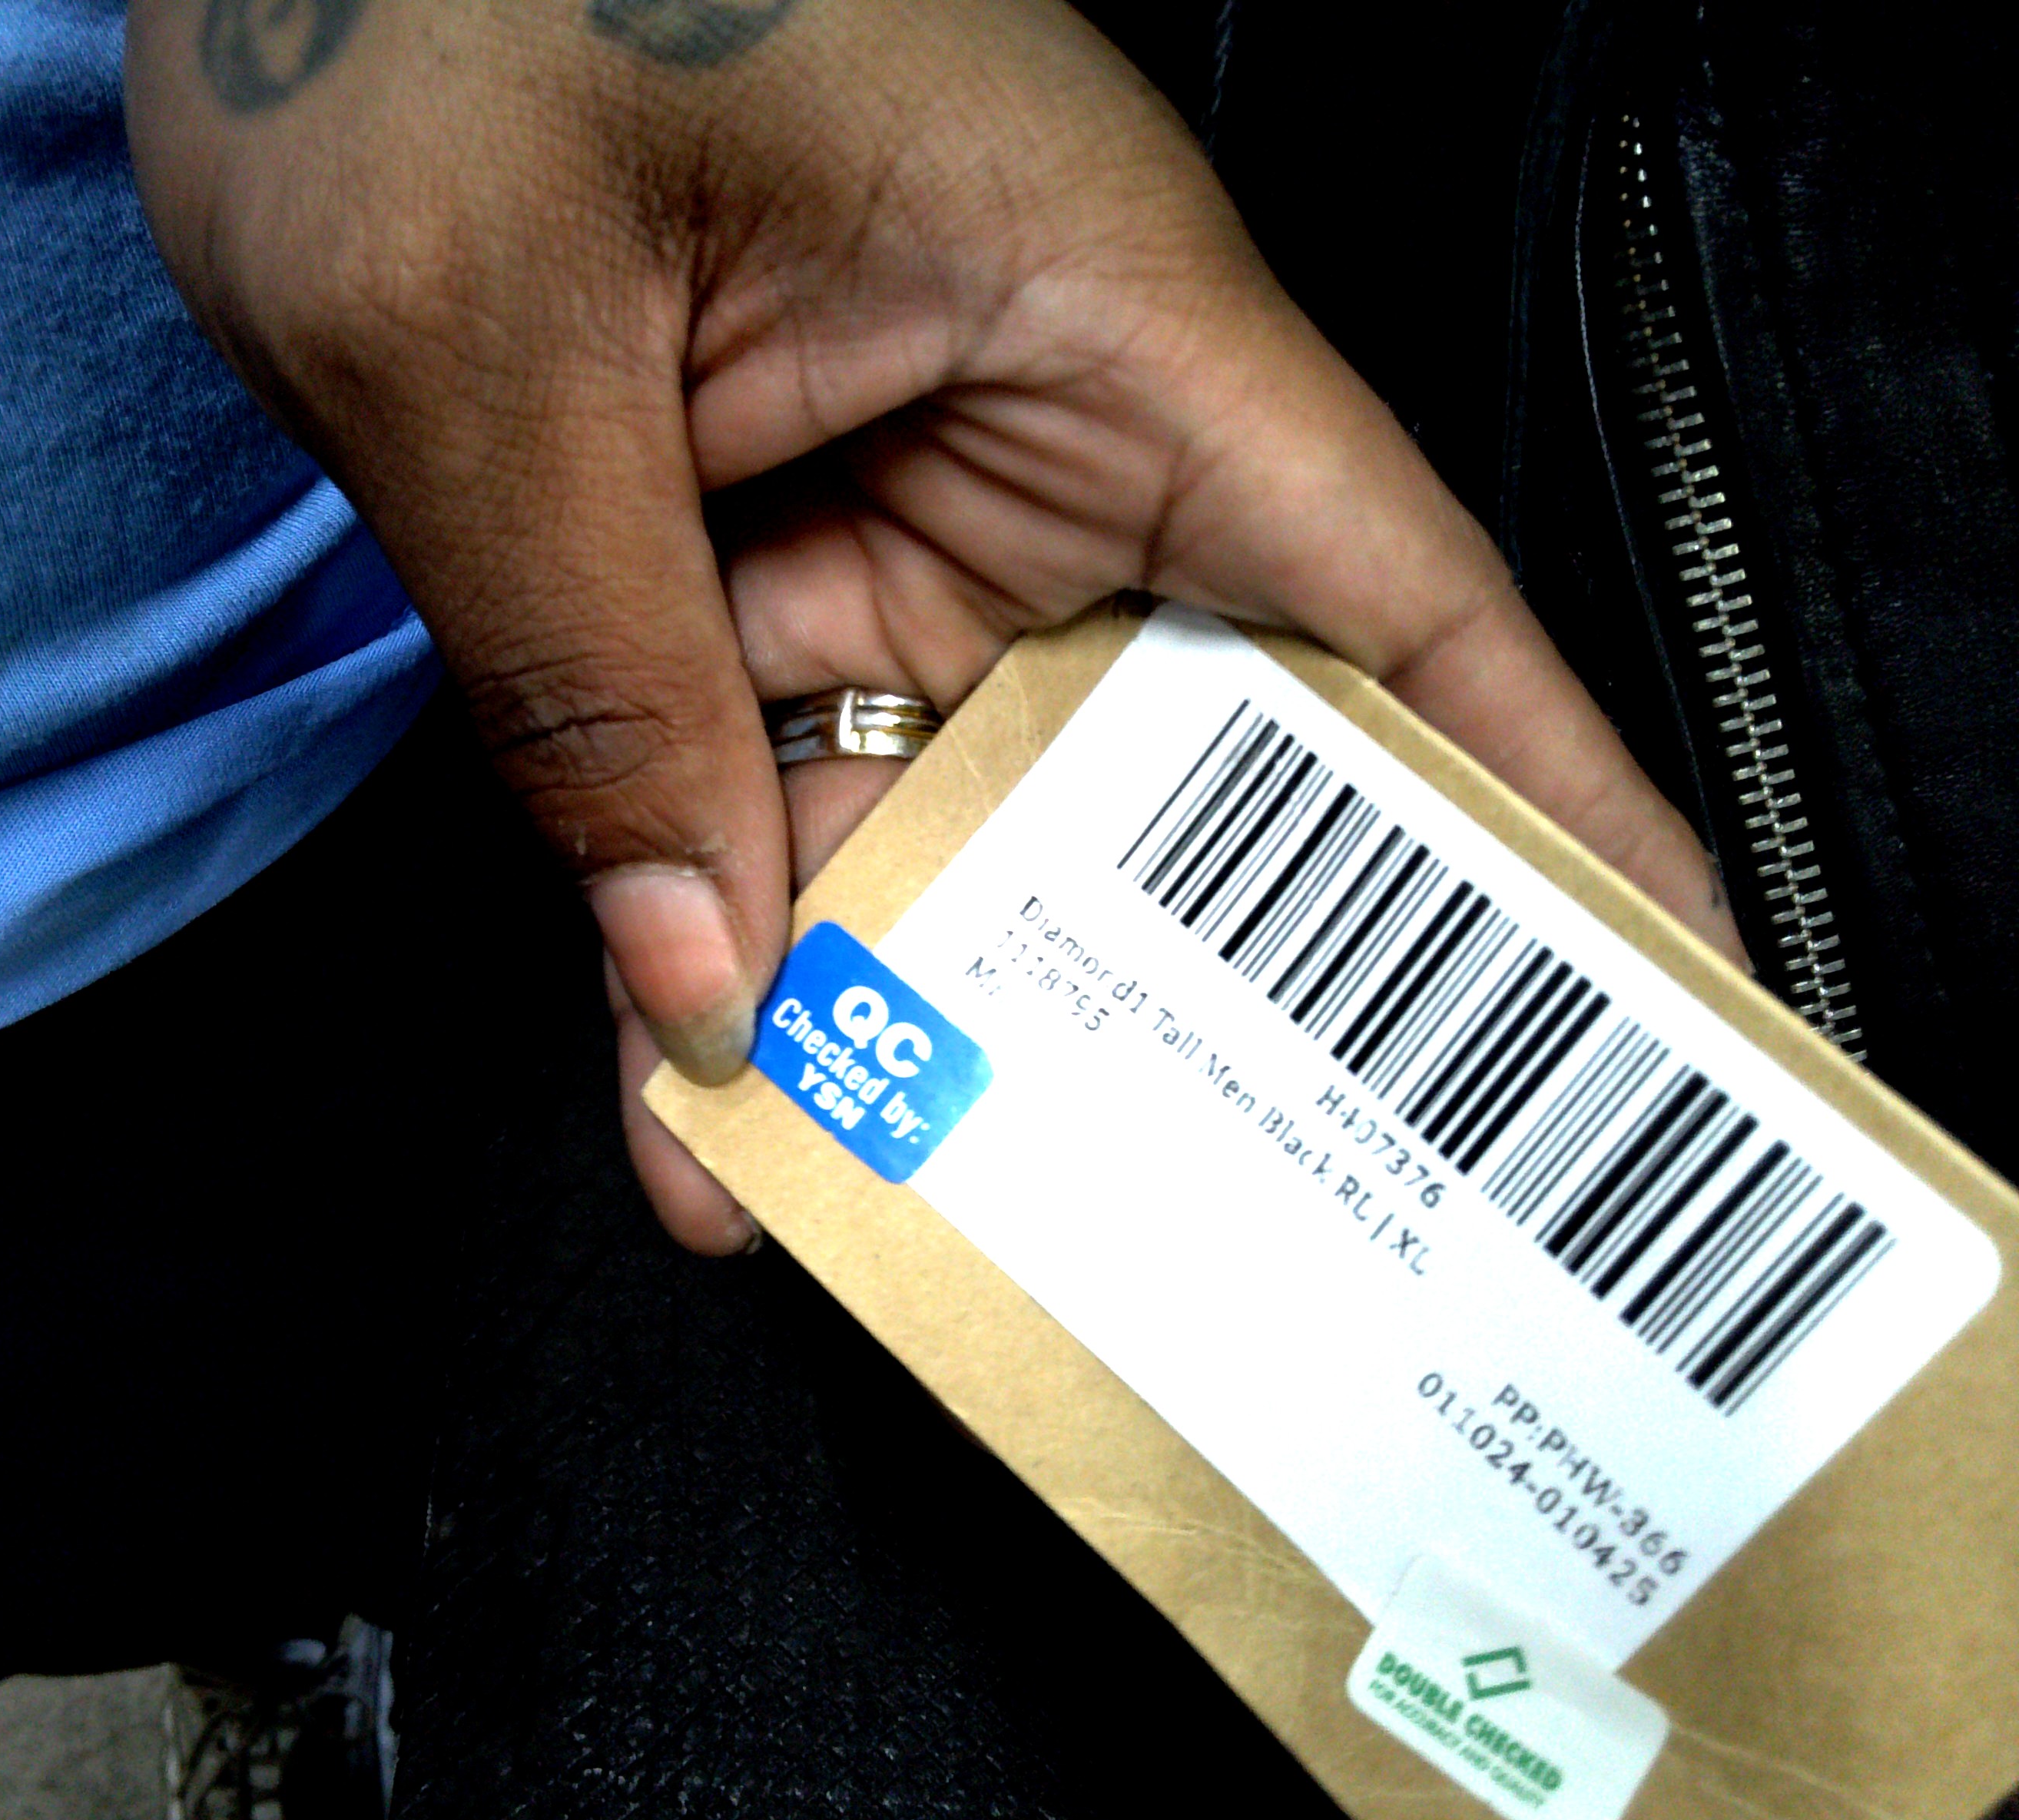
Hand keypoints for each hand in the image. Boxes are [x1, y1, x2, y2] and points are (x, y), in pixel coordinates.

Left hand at [126, 0, 1742, 1252]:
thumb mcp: (473, 330)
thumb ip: (595, 672)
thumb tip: (703, 978)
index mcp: (1085, 295)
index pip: (1382, 577)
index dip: (1536, 785)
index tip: (1642, 971)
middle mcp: (1025, 394)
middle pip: (1139, 744)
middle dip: (1103, 996)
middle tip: (1091, 1228)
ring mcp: (888, 459)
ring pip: (927, 778)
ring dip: (856, 982)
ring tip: (777, 1184)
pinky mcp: (751, 502)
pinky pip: (767, 735)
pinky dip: (716, 888)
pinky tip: (669, 1052)